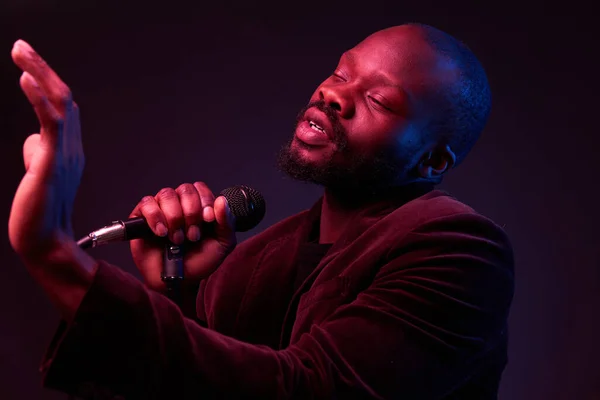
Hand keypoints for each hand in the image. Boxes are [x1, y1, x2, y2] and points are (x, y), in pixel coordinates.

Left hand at [8, 40, 83, 260]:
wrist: (44, 241)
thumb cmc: (38, 212)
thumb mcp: (40, 174)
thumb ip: (39, 152)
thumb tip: (32, 138)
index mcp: (70, 150)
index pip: (63, 107)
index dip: (47, 82)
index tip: (28, 63)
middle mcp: (72, 148)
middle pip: (63, 97)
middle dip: (42, 68)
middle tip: (21, 47)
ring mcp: (64, 154)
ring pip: (59, 103)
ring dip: (40, 73)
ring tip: (21, 52)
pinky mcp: (51, 162)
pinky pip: (50, 122)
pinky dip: (38, 97)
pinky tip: (25, 78)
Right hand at [129, 182, 235, 290]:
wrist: (179, 281)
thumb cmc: (200, 262)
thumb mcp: (222, 244)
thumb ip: (227, 223)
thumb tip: (222, 201)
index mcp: (199, 206)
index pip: (200, 188)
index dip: (205, 201)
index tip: (207, 220)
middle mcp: (180, 204)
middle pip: (185, 189)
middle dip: (191, 213)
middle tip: (192, 235)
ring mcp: (160, 209)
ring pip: (166, 194)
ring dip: (174, 217)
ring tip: (177, 239)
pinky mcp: (141, 217)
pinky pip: (146, 203)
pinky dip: (155, 217)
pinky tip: (161, 233)